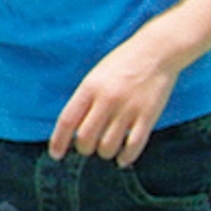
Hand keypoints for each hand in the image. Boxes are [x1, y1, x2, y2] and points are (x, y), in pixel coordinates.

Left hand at [48, 42, 177, 166]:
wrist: (156, 52)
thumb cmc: (121, 64)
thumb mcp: (95, 77)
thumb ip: (84, 100)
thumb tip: (72, 130)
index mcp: (89, 88)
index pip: (67, 120)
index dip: (58, 141)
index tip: (55, 155)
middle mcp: (107, 99)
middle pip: (86, 138)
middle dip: (83, 148)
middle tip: (87, 147)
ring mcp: (128, 109)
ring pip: (108, 146)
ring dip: (104, 153)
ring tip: (105, 148)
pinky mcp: (148, 116)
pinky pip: (134, 146)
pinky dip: (125, 157)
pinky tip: (122, 158)